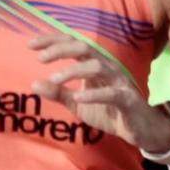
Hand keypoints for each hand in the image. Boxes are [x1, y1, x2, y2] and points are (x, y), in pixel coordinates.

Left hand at [28, 34, 167, 148]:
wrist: (139, 129)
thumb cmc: (108, 111)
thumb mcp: (78, 103)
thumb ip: (58, 93)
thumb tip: (34, 84)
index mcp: (93, 64)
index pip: (72, 44)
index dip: (52, 40)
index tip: (30, 44)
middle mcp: (106, 67)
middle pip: (84, 47)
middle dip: (61, 49)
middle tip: (41, 58)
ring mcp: (118, 81)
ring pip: (96, 66)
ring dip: (74, 70)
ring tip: (55, 79)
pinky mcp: (128, 99)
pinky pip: (111, 93)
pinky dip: (94, 93)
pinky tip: (78, 96)